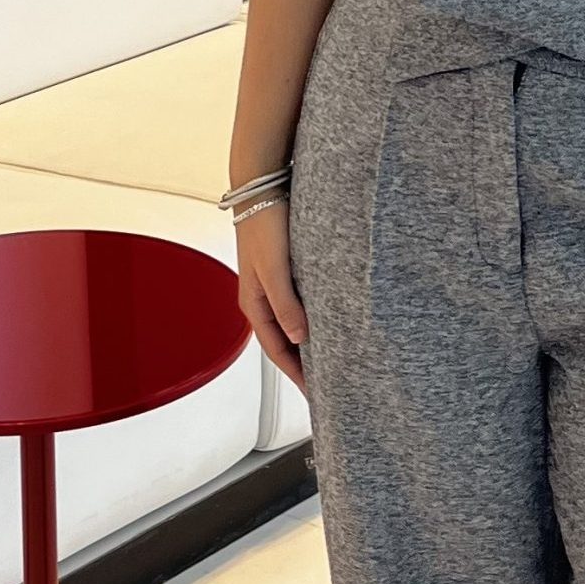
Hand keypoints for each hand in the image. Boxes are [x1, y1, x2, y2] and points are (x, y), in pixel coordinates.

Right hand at [234, 202, 308, 393]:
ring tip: (329, 361)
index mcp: (254, 304)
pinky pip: (297, 305)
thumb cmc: (264, 224)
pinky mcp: (284, 270)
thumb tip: (300, 339)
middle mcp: (262, 299)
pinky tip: (326, 322)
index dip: (296, 376)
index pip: (279, 351)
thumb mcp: (274, 269)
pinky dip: (310, 320)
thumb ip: (286, 305)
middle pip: (284, 342)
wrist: (262, 187)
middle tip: (325, 386)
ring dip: (307, 345)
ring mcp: (272, 285)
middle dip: (301, 366)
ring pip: (291, 324)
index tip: (315, 396)